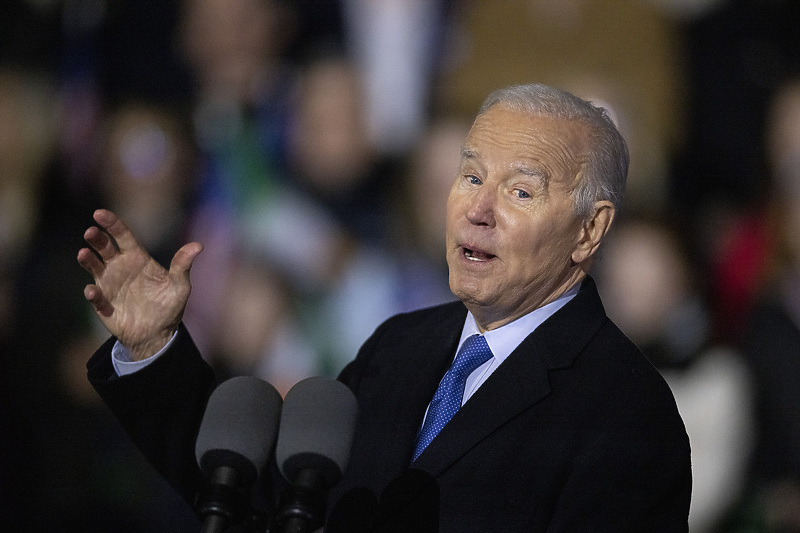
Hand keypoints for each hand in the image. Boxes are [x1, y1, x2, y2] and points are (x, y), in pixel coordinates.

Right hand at [77, 209, 202, 359]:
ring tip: (84, 253)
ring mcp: (109, 284)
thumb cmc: (169, 305)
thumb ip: (183, 265)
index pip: (122, 236)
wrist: (158, 333)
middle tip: (91, 232)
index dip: (111, 224)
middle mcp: (119, 267)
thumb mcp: (180, 285)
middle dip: (96, 238)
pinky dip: (92, 294)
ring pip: (93, 267)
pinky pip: (95, 296)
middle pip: (104, 247)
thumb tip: (198, 246)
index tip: (99, 213)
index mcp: (137, 258)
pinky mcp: (102, 303)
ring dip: (87, 260)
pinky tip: (93, 292)